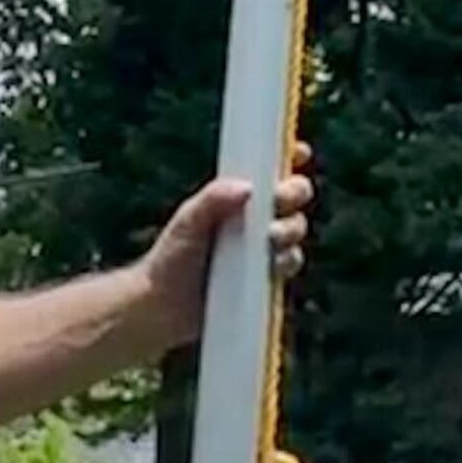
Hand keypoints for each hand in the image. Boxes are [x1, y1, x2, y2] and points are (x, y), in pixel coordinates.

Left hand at [136, 142, 314, 350]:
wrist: (163, 310)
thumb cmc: (170, 259)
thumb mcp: (186, 223)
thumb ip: (212, 199)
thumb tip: (249, 186)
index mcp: (236, 197)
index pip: (269, 169)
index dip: (289, 156)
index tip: (298, 151)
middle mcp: (255, 219)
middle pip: (293, 195)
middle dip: (295, 192)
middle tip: (280, 199)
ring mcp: (263, 249)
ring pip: (296, 228)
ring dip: (291, 228)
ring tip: (271, 237)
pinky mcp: (267, 279)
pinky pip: (289, 264)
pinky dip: (287, 261)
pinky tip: (273, 264)